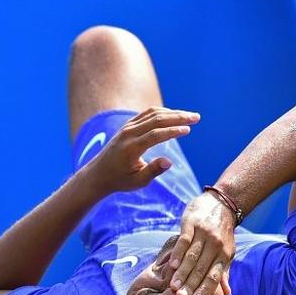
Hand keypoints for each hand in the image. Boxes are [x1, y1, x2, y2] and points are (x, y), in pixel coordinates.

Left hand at [84, 107, 199, 192]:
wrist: (98, 174)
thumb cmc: (120, 180)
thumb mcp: (138, 182)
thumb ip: (153, 171)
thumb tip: (169, 162)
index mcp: (131, 148)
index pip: (155, 135)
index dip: (173, 131)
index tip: (189, 130)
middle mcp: (128, 134)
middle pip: (156, 119)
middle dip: (178, 117)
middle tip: (197, 117)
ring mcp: (127, 127)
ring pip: (152, 114)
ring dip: (173, 112)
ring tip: (190, 116)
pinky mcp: (128, 125)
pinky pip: (147, 114)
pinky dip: (162, 112)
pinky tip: (174, 115)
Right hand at [169, 192, 235, 294]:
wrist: (221, 203)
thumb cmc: (223, 232)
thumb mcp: (227, 251)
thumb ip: (224, 272)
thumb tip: (227, 294)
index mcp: (225, 254)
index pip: (214, 275)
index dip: (206, 288)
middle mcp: (216, 245)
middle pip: (202, 268)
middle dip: (191, 284)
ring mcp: (204, 233)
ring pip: (192, 256)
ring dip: (183, 272)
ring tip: (174, 286)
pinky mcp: (192, 223)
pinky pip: (184, 240)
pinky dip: (179, 253)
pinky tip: (173, 265)